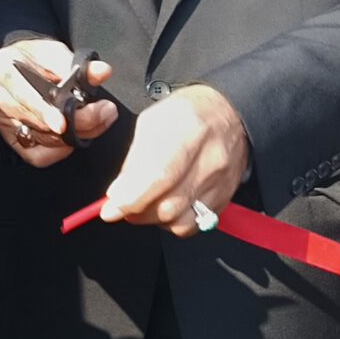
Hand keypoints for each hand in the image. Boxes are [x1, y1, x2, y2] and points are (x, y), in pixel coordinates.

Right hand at [0, 39, 114, 166]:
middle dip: (77, 122)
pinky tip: (70, 137)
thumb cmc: (33, 57)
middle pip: (37, 122)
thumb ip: (78, 64)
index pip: (22, 97)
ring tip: (98, 120)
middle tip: (106, 112)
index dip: (44, 112)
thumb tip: (101, 72)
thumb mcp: (54, 52)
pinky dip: (57, 152)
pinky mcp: (12, 138)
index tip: (64, 122)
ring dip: (75, 134)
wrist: (15, 62)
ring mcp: (4, 122)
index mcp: (4, 71)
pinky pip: (36, 156)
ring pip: (42, 139)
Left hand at [99, 84, 247, 234]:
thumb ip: (135, 157)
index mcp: (190, 130)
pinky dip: (174, 223)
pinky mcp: (225, 197)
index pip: (159, 175)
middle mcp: (211, 158)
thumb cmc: (187, 114)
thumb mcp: (152, 121)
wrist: (229, 115)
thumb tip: (119, 192)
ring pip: (181, 220)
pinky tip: (166, 207)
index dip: (132, 198)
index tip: (111, 208)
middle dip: (137, 211)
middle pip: (169, 204)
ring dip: (154, 220)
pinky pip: (195, 224)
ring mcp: (221, 181)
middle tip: (123, 205)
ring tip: (143, 205)